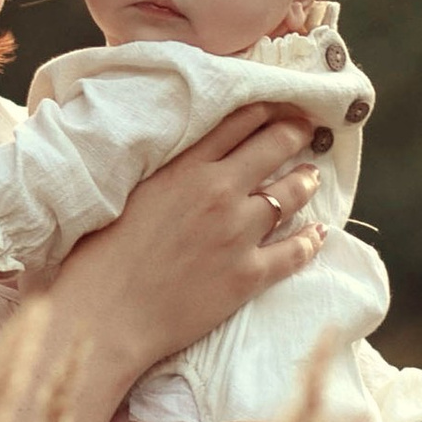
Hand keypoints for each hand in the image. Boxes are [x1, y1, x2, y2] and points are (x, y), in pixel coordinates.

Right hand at [49, 109, 325, 382]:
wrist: (106, 314)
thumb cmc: (101, 257)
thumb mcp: (132, 193)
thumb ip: (168, 171)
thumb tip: (191, 160)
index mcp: (185, 169)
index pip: (238, 123)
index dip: (265, 110)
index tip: (279, 107)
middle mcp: (218, 192)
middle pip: (273, 147)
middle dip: (295, 133)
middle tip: (306, 129)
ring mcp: (238, 234)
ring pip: (291, 194)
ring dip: (306, 180)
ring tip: (312, 175)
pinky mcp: (248, 275)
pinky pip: (294, 251)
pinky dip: (311, 240)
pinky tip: (319, 232)